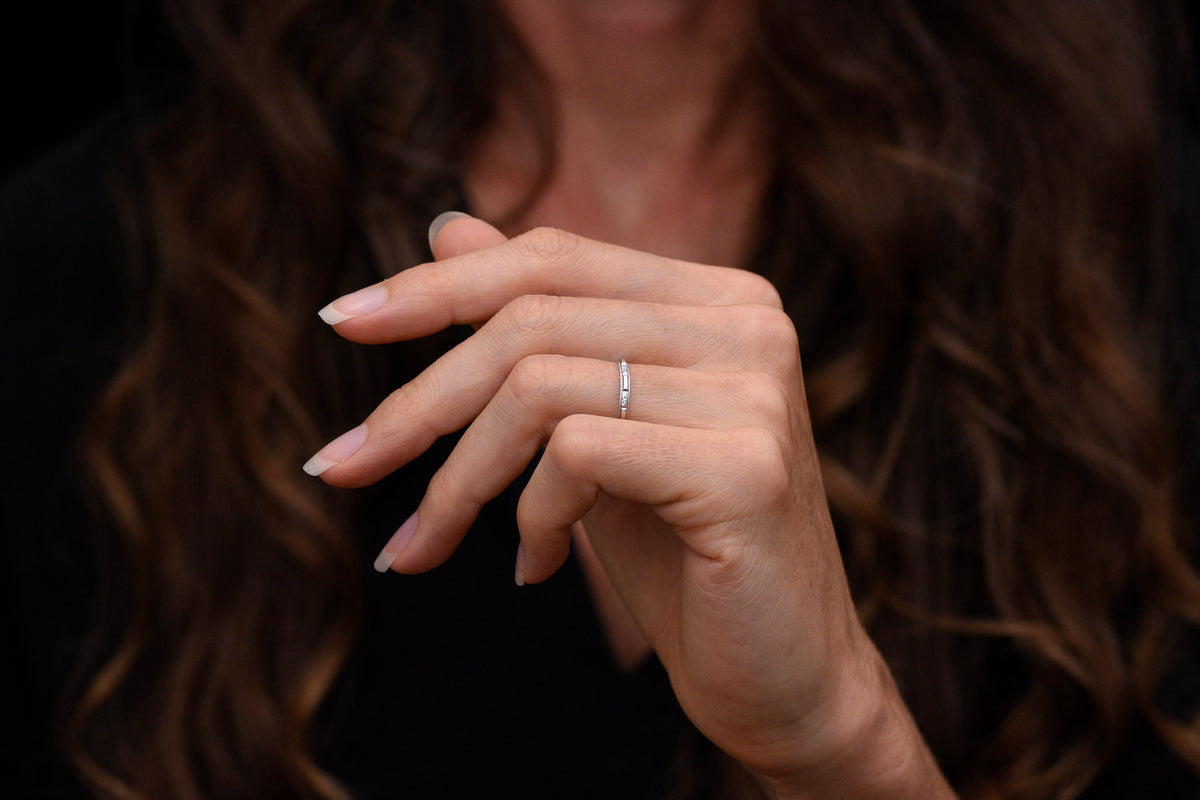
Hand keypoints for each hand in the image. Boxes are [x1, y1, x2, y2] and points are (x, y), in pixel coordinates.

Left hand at [307, 214, 953, 797]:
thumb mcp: (591, 430)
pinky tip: (537, 567)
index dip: (437, 285)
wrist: (783, 676)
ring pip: (538, 389)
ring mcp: (755, 390)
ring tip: (428, 545)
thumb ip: (537, 333)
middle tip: (340, 467)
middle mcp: (748, 324)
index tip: (340, 323)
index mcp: (716, 300)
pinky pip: (578, 455)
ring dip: (457, 479)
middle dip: (418, 402)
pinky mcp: (747, 465)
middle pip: (530, 319)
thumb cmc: (682, 555)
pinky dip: (530, 516)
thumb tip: (446, 228)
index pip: (552, 257)